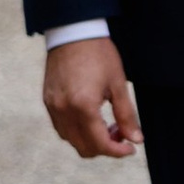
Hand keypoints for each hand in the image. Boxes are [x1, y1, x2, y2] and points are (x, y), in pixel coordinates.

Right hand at [43, 35, 141, 160]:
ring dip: (90, 140)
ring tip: (106, 124)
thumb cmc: (99, 54)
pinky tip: (90, 118)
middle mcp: (64, 110)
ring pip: (71, 140)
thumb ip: (126, 115)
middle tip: (120, 133)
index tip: (131, 149)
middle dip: (105, 147)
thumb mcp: (118, 84)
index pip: (100, 144)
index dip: (118, 151)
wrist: (74, 32)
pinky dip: (76, 131)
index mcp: (83, 106)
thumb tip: (136, 140)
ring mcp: (53, 107)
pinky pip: (61, 128)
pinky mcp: (47, 101)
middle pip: (84, 147)